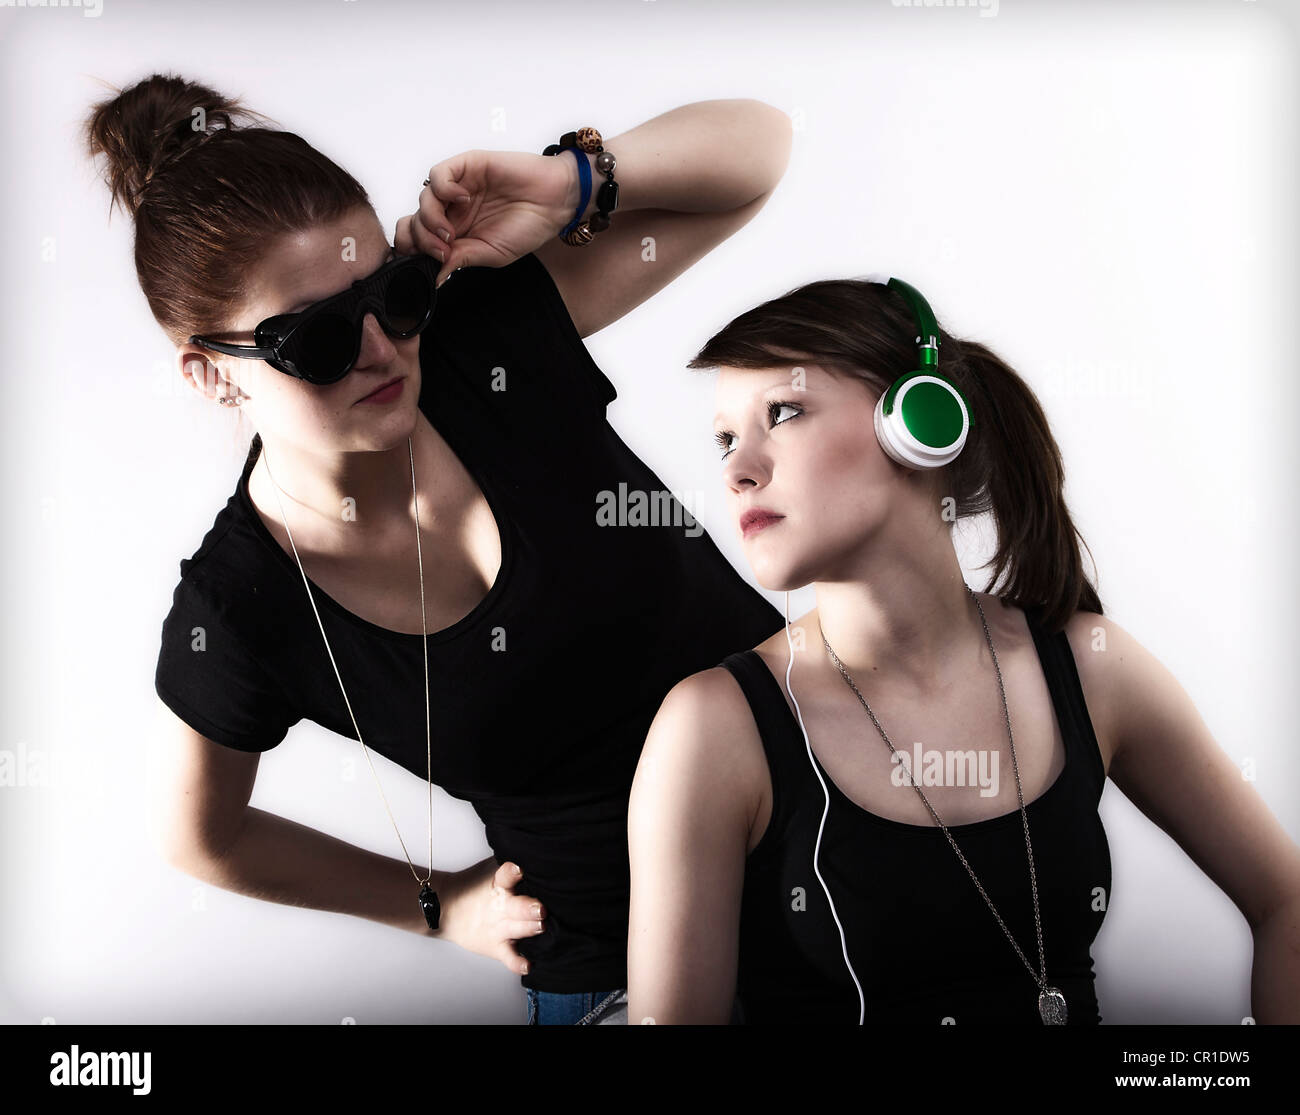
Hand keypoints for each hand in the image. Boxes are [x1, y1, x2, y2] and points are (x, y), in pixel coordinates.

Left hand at [394, 148, 582, 286]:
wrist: (555, 202)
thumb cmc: (529, 227)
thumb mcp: (490, 253)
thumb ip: (460, 260)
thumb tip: (433, 277)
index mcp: (456, 231)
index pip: (418, 238)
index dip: (414, 249)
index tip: (426, 263)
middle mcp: (452, 209)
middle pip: (415, 220)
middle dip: (421, 239)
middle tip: (442, 250)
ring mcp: (458, 187)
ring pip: (424, 198)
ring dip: (431, 218)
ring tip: (451, 232)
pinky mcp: (466, 165)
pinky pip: (439, 174)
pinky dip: (442, 189)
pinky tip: (461, 200)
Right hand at [433, 857, 545, 975]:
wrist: (445, 908)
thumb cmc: (476, 886)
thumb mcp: (489, 869)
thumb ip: (510, 865)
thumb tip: (537, 851)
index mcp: (498, 885)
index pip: (505, 875)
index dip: (512, 872)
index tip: (519, 870)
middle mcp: (500, 907)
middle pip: (517, 907)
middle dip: (530, 908)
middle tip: (541, 909)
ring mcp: (498, 928)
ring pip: (517, 929)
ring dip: (530, 929)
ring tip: (540, 927)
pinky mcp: (497, 946)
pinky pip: (509, 957)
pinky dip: (518, 962)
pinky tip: (529, 964)